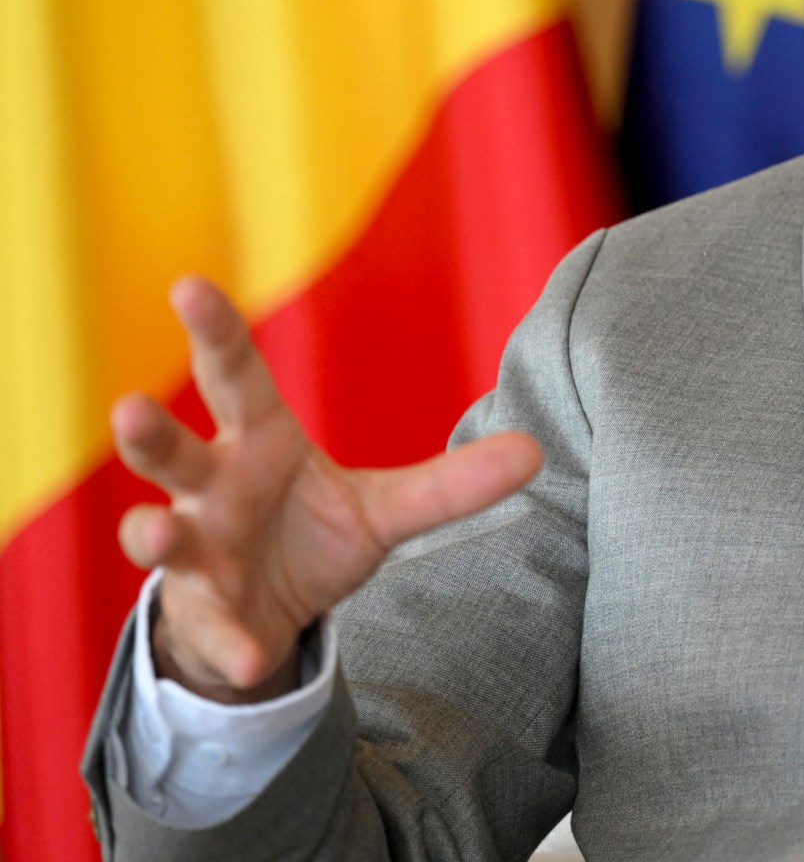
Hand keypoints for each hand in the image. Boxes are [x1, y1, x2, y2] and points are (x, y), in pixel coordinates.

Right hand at [112, 278, 541, 703]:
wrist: (268, 618)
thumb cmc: (310, 536)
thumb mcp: (385, 508)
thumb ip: (450, 483)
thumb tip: (537, 450)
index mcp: (258, 442)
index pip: (234, 376)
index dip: (215, 331)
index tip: (189, 284)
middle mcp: (213, 490)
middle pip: (173, 451)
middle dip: (149, 432)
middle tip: (130, 408)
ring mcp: (196, 552)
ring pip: (159, 535)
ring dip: (153, 533)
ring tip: (158, 530)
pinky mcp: (202, 615)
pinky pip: (214, 629)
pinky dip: (233, 644)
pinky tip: (251, 658)